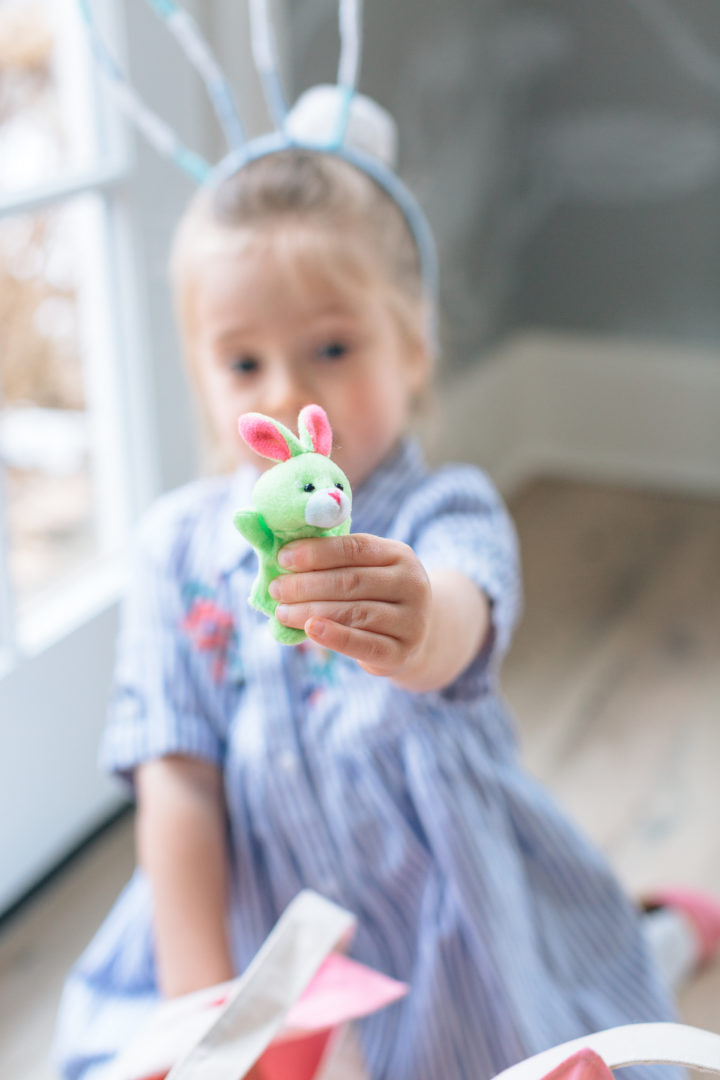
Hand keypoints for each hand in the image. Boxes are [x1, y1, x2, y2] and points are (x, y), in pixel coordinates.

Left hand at [268, 533, 431, 677]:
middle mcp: (411, 585)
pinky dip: (334, 637)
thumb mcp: (368, 571)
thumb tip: (283, 559)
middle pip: (351, 582)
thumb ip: (334, 564)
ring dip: (311, 611)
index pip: (355, 548)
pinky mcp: (401, 652)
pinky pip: (363, 644)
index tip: (283, 557)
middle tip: (276, 588)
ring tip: (282, 611)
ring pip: (354, 613)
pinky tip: (310, 630)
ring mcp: (411, 621)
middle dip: (307, 584)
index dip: (316, 552)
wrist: (415, 637)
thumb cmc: (376, 596)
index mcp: (399, 555)